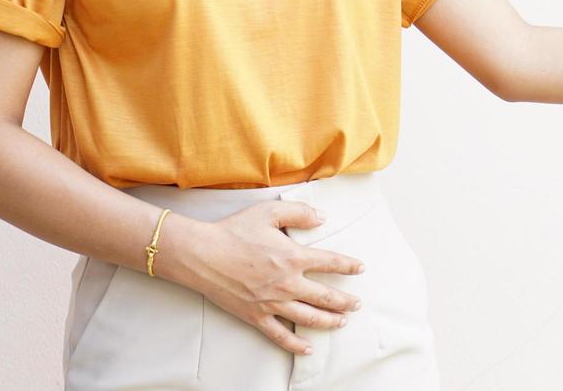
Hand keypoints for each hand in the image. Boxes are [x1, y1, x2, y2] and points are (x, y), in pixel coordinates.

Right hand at [185, 200, 366, 356]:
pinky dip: (296, 344)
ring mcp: (272, 303)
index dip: (349, 265)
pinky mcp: (256, 316)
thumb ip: (299, 213)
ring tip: (342, 322)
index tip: (360, 268)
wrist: (202, 255)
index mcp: (293, 257)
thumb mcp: (269, 212)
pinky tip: (308, 348)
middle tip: (357, 303)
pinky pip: (280, 335)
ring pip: (309, 318)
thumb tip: (323, 218)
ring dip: (329, 321)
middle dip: (346, 301)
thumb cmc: (234, 231)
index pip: (331, 262)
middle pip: (326, 297)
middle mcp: (287, 283)